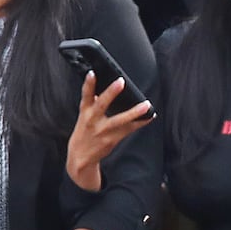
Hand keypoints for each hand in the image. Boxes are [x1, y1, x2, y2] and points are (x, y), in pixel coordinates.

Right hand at [65, 71, 153, 189]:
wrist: (80, 157)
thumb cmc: (84, 133)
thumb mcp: (83, 117)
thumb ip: (91, 104)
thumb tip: (99, 90)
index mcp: (84, 112)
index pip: (85, 95)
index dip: (88, 84)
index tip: (92, 73)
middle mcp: (92, 120)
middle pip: (102, 104)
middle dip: (111, 92)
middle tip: (120, 81)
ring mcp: (102, 131)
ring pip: (119, 120)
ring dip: (134, 112)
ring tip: (146, 104)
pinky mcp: (112, 140)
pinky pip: (129, 130)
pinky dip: (140, 123)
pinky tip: (150, 117)